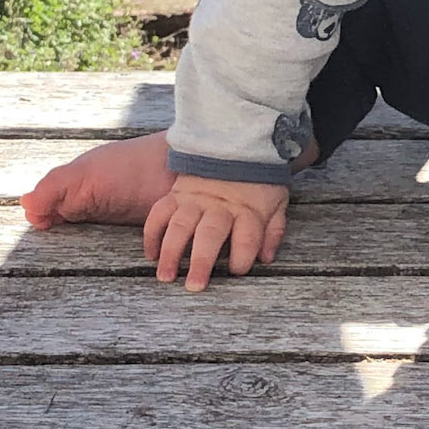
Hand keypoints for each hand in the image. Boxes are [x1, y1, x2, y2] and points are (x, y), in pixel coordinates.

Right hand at [143, 174, 288, 291]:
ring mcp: (195, 199)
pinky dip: (152, 233)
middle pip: (210, 234)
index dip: (243, 256)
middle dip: (201, 261)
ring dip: (171, 252)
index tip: (236, 270)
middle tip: (194, 286)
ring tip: (165, 276)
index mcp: (248, 209)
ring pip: (180, 226)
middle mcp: (220, 206)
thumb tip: (266, 258)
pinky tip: (151, 254)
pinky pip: (159, 213)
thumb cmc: (258, 181)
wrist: (237, 142)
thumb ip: (273, 230)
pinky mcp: (176, 193)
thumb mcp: (277, 201)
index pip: (246, 236)